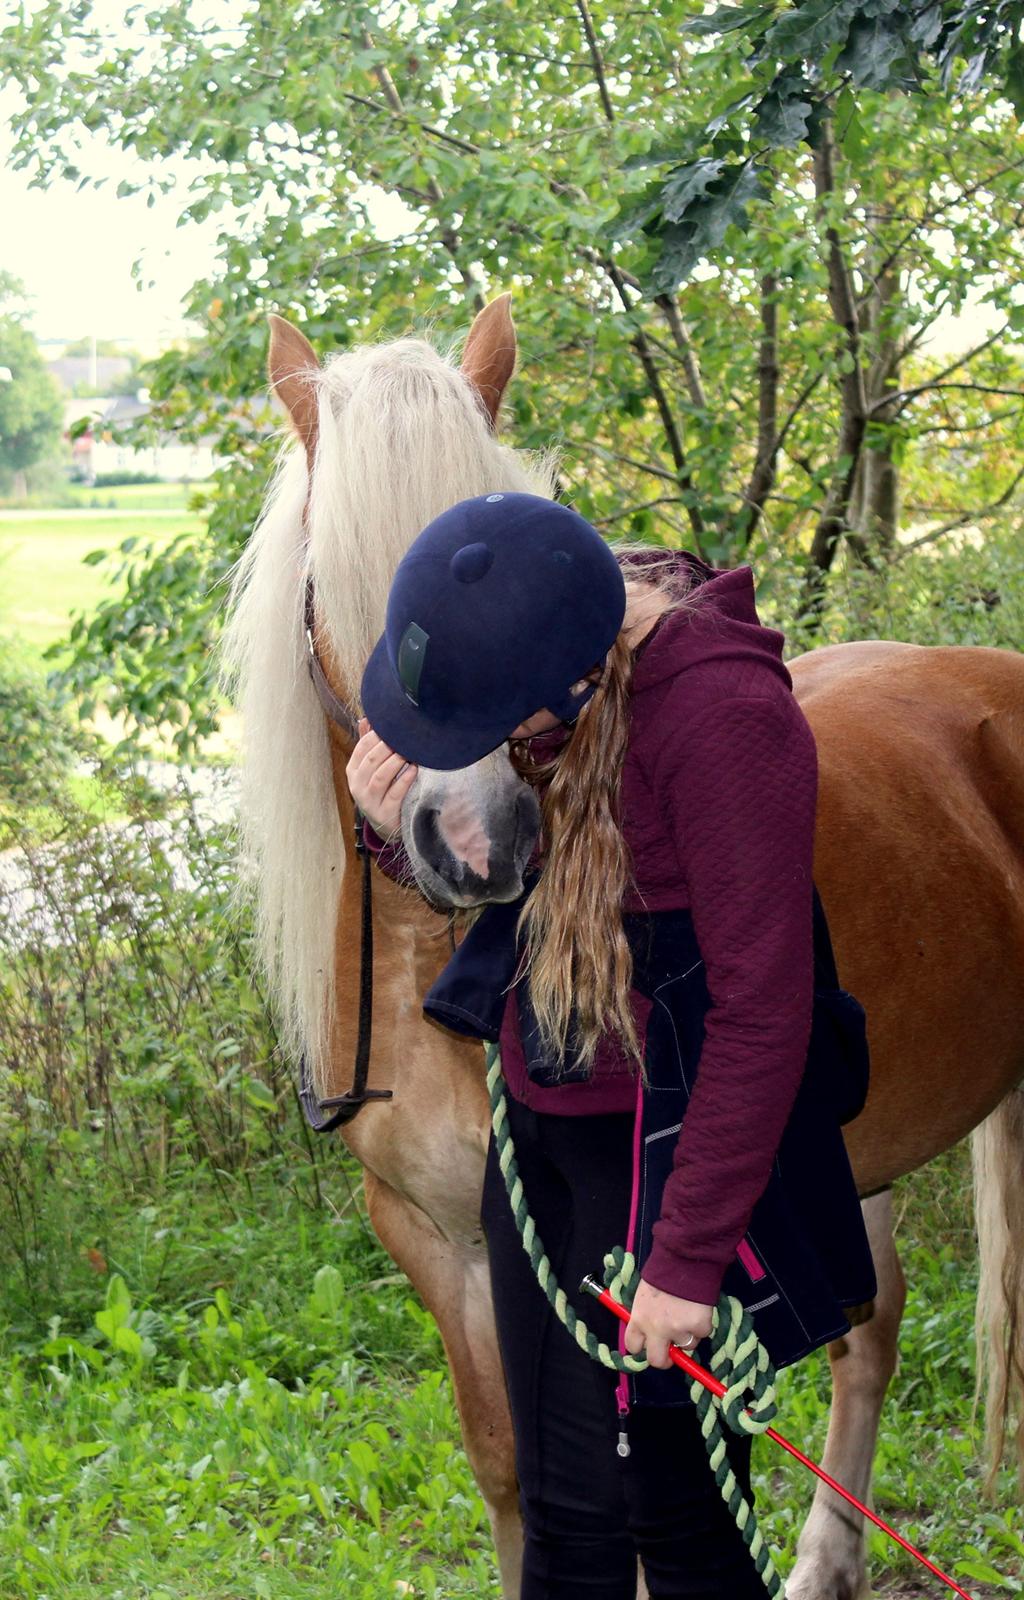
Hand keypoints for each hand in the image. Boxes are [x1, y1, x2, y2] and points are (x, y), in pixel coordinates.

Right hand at [345, 717, 417, 837]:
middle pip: (372, 760)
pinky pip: (395, 793)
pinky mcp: (384, 813)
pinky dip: (405, 779)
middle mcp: (357, 786)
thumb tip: (366, 719)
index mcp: (353, 771)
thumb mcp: (371, 769)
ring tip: (410, 751)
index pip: (362, 747)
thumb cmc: (380, 791)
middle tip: (406, 736)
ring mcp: (369, 801)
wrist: (386, 824)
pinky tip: (414, 769)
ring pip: (381, 776)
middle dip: (389, 746)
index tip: (394, 726)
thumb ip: (368, 745)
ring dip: (397, 761)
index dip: (377, 735)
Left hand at [624, 1279, 713, 1369]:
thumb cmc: (662, 1273)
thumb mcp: (644, 1295)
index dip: (643, 1347)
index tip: (650, 1344)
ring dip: (688, 1335)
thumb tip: (651, 1331)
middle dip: (666, 1359)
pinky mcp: (699, 1327)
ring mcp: (679, 1330)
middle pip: (657, 1361)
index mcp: (639, 1319)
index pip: (633, 1346)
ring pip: (686, 1346)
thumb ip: (645, 1315)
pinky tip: (698, 1308)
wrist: (684, 1261)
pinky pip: (702, 1334)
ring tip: (688, 1313)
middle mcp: (656, 1329)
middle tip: (673, 1350)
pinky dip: (702, 1325)